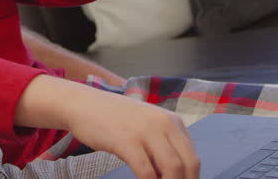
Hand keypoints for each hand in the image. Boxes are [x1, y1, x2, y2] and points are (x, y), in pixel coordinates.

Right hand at [66, 92, 197, 178]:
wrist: (83, 105)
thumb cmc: (114, 119)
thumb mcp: (147, 126)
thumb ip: (163, 145)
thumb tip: (175, 174)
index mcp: (172, 121)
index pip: (193, 158)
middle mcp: (163, 124)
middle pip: (188, 165)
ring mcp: (145, 131)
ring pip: (172, 169)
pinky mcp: (126, 141)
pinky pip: (146, 171)